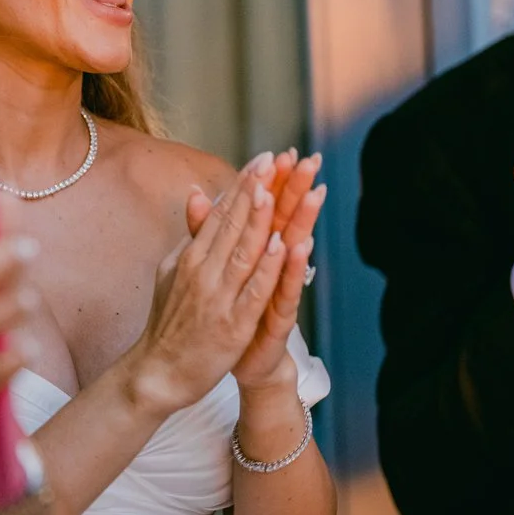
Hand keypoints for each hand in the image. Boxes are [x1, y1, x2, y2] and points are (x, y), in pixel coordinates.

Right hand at [120, 152, 291, 415]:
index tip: (264, 157)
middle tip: (276, 158)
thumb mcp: (174, 270)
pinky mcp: (231, 324)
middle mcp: (203, 271)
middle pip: (234, 223)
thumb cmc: (169, 323)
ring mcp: (217, 297)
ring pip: (244, 251)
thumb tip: (197, 194)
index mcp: (192, 256)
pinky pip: (253, 292)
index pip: (221, 213)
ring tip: (275, 188)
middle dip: (256, 189)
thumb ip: (191, 235)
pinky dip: (267, 268)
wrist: (158, 372)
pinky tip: (280, 246)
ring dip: (260, 218)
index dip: (244, 184)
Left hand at [229, 153, 324, 394]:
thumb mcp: (214, 268)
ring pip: (292, 251)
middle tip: (309, 160)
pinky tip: (298, 247)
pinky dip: (291, 268)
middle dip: (295, 191)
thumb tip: (199, 194)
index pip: (265, 210)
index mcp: (254, 254)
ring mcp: (277, 292)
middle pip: (284, 222)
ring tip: (315, 193)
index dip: (272, 182)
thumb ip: (209, 231)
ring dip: (302, 221)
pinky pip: (286, 290)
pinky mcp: (277, 318)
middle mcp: (271, 269)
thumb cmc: (227, 315)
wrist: (238, 364)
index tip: (280, 150)